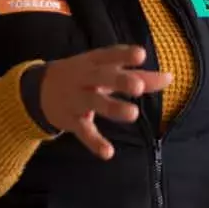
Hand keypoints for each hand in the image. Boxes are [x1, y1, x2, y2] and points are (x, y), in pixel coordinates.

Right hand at [37, 46, 171, 159]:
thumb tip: (170, 77)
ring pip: (94, 103)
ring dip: (112, 108)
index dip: (123, 55)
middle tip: (138, 87)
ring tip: (132, 114)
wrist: (38, 90)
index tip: (140, 54)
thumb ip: (139, 76)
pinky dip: (94, 142)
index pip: (109, 55)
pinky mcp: (71, 120)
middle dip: (119, 80)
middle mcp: (84, 79)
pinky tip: (108, 153)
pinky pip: (83, 132)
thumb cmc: (83, 77)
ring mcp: (76, 99)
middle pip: (102, 77)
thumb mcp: (105, 71)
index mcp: (94, 63)